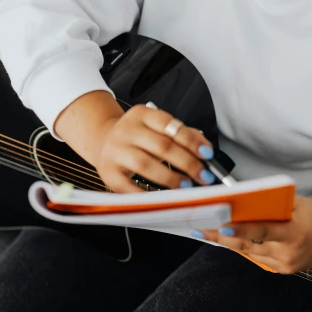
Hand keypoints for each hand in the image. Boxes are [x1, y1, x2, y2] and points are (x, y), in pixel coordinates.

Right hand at [90, 103, 216, 192]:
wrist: (103, 140)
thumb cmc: (137, 136)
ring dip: (170, 178)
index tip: (207, 154)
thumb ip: (181, 134)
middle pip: (161, 146)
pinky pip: (129, 186)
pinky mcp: (108, 173)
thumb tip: (205, 148)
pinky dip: (147, 194)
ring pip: (145, 165)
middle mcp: (126, 130)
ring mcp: (115, 151)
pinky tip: (163, 197)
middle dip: (187, 163)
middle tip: (203, 175)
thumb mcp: (156, 126)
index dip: (190, 140)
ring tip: (187, 185)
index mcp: (141, 114)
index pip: (169, 125)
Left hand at [198, 195, 311, 273]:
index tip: (221, 224)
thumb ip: (270, 205)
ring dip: (227, 241)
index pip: (262, 230)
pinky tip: (226, 239)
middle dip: (221, 236)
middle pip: (248, 244)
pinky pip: (256, 257)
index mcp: (294, 232)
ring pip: (248, 252)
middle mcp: (288, 253)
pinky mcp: (283, 270)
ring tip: (204, 231)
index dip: (240, 228)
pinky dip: (241, 247)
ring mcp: (285, 265)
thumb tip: (240, 201)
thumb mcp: (296, 204)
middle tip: (199, 228)